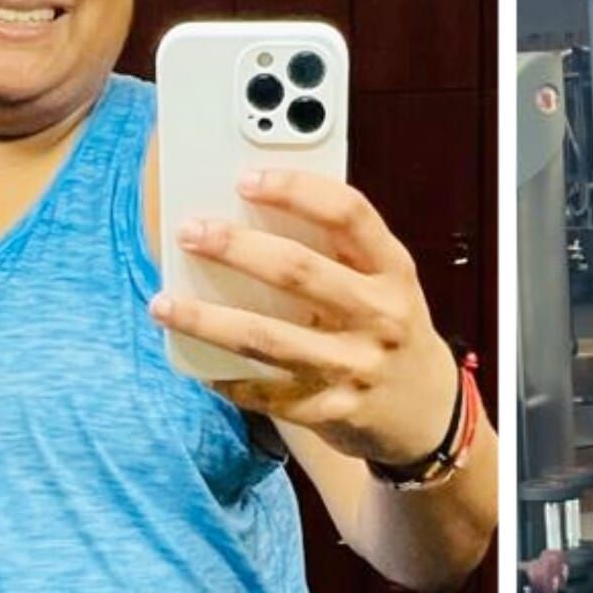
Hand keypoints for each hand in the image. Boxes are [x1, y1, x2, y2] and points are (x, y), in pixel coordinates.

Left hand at [148, 170, 458, 466]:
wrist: (428, 413)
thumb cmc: (389, 329)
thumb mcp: (384, 283)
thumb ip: (337, 252)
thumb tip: (249, 214)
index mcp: (393, 271)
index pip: (349, 214)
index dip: (296, 191)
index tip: (245, 178)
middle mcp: (381, 316)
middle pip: (300, 272)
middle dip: (236, 248)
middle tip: (189, 232)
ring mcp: (357, 367)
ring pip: (269, 338)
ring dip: (208, 321)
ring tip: (164, 304)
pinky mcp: (335, 411)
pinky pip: (268, 394)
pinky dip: (229, 380)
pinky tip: (201, 366)